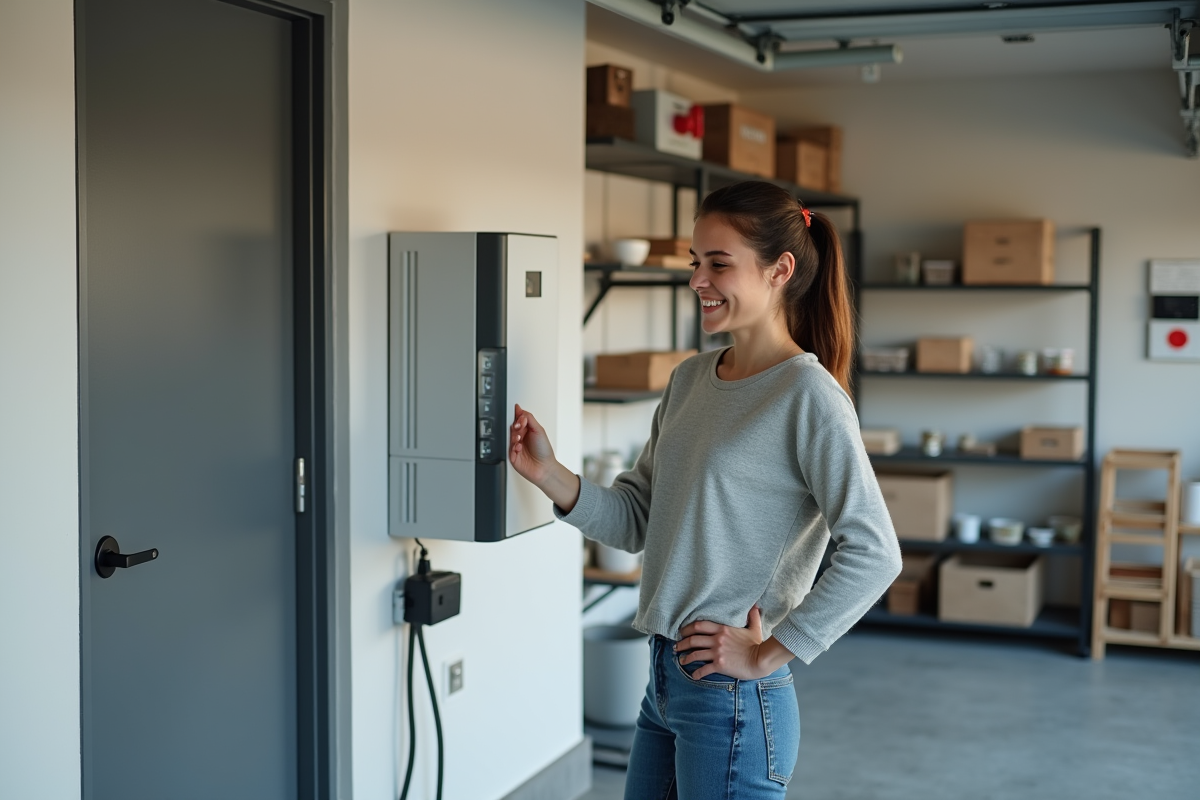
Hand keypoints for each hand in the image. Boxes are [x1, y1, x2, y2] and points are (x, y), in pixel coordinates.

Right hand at [509, 403, 557, 485]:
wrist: (544, 467)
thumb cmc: (544, 451)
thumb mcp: (539, 430)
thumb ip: (529, 418)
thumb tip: (520, 409)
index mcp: (528, 430)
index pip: (519, 419)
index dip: (517, 416)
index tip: (520, 417)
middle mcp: (521, 437)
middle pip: (512, 426)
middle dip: (516, 426)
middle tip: (519, 426)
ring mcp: (516, 446)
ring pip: (509, 436)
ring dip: (514, 436)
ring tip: (520, 438)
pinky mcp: (512, 455)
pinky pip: (507, 448)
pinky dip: (513, 446)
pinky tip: (519, 447)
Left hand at [675, 607, 789, 680]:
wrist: (760, 660)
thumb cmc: (757, 644)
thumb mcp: (754, 627)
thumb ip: (752, 615)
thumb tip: (755, 605)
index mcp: (722, 629)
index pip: (699, 625)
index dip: (687, 628)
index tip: (682, 632)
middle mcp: (717, 639)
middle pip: (693, 639)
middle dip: (682, 643)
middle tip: (676, 646)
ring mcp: (717, 652)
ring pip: (695, 654)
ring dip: (686, 658)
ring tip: (681, 660)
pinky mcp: (719, 665)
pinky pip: (704, 669)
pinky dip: (697, 673)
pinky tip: (693, 676)